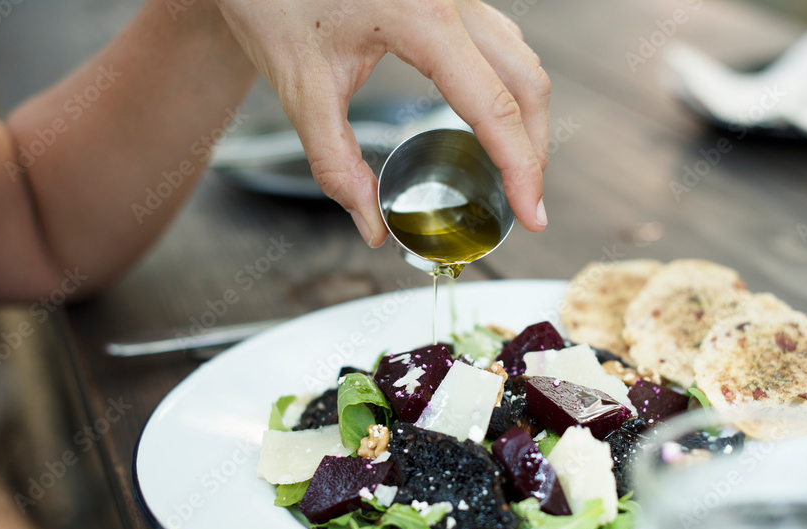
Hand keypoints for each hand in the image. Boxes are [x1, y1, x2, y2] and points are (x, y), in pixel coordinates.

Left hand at [213, 0, 550, 245]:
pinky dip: (507, 87)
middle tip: (524, 201)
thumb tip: (372, 227)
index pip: (493, 107)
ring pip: (519, 57)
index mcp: (422, 18)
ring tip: (512, 168)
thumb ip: (337, 163)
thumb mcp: (301, 87)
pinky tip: (492, 119)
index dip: (521, 169)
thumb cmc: (273, 1)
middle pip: (525, 81)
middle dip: (533, 148)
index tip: (532, 215)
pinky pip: (499, 41)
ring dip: (525, 116)